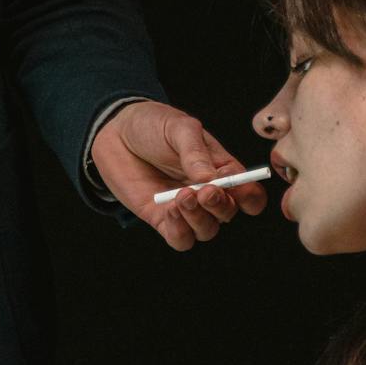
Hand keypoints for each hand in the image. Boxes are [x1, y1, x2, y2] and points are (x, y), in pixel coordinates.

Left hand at [89, 100, 266, 249]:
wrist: (116, 132)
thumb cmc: (153, 125)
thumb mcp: (179, 129)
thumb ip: (196, 153)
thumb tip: (211, 180)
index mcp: (221, 170)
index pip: (248, 194)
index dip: (250, 197)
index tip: (238, 190)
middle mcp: (207, 193)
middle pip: (227, 214)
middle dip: (220, 206)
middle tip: (205, 192)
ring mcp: (185, 209)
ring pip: (206, 230)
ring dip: (198, 218)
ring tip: (182, 196)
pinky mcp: (161, 220)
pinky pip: (180, 239)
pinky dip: (180, 230)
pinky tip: (170, 210)